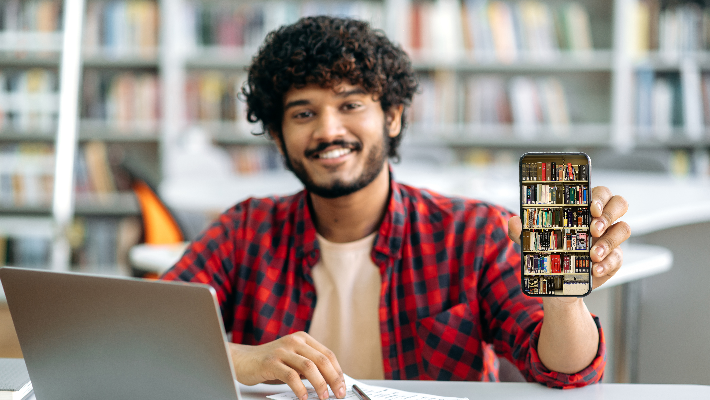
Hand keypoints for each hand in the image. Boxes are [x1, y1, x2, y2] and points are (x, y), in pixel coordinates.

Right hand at [229, 332, 345, 399]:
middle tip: (339, 394)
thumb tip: (330, 382)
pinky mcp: (271, 362)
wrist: (242, 360)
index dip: (338, 372)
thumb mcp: (292, 359)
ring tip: (323, 397)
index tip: (343, 386)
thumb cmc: (269, 362)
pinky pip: (290, 375)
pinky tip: (303, 397)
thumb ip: (308, 365)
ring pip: (309, 366)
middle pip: (322, 360)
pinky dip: (300, 388)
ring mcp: (282, 350)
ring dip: (320, 384)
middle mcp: (294, 341)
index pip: (328, 354)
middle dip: (333, 379)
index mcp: (303, 339)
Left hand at [507, 186, 629, 289]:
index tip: (590, 207)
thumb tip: (513, 222)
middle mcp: (601, 219)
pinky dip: (608, 263)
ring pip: (623, 229)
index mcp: (583, 208)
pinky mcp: (615, 258)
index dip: (599, 197)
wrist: (557, 284)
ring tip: (591, 254)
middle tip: (593, 229)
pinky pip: (619, 257)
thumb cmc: (547, 252)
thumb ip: (521, 230)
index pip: (599, 192)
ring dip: (608, 241)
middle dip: (609, 214)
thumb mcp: (531, 241)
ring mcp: (610, 238)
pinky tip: (594, 269)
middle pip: (619, 203)